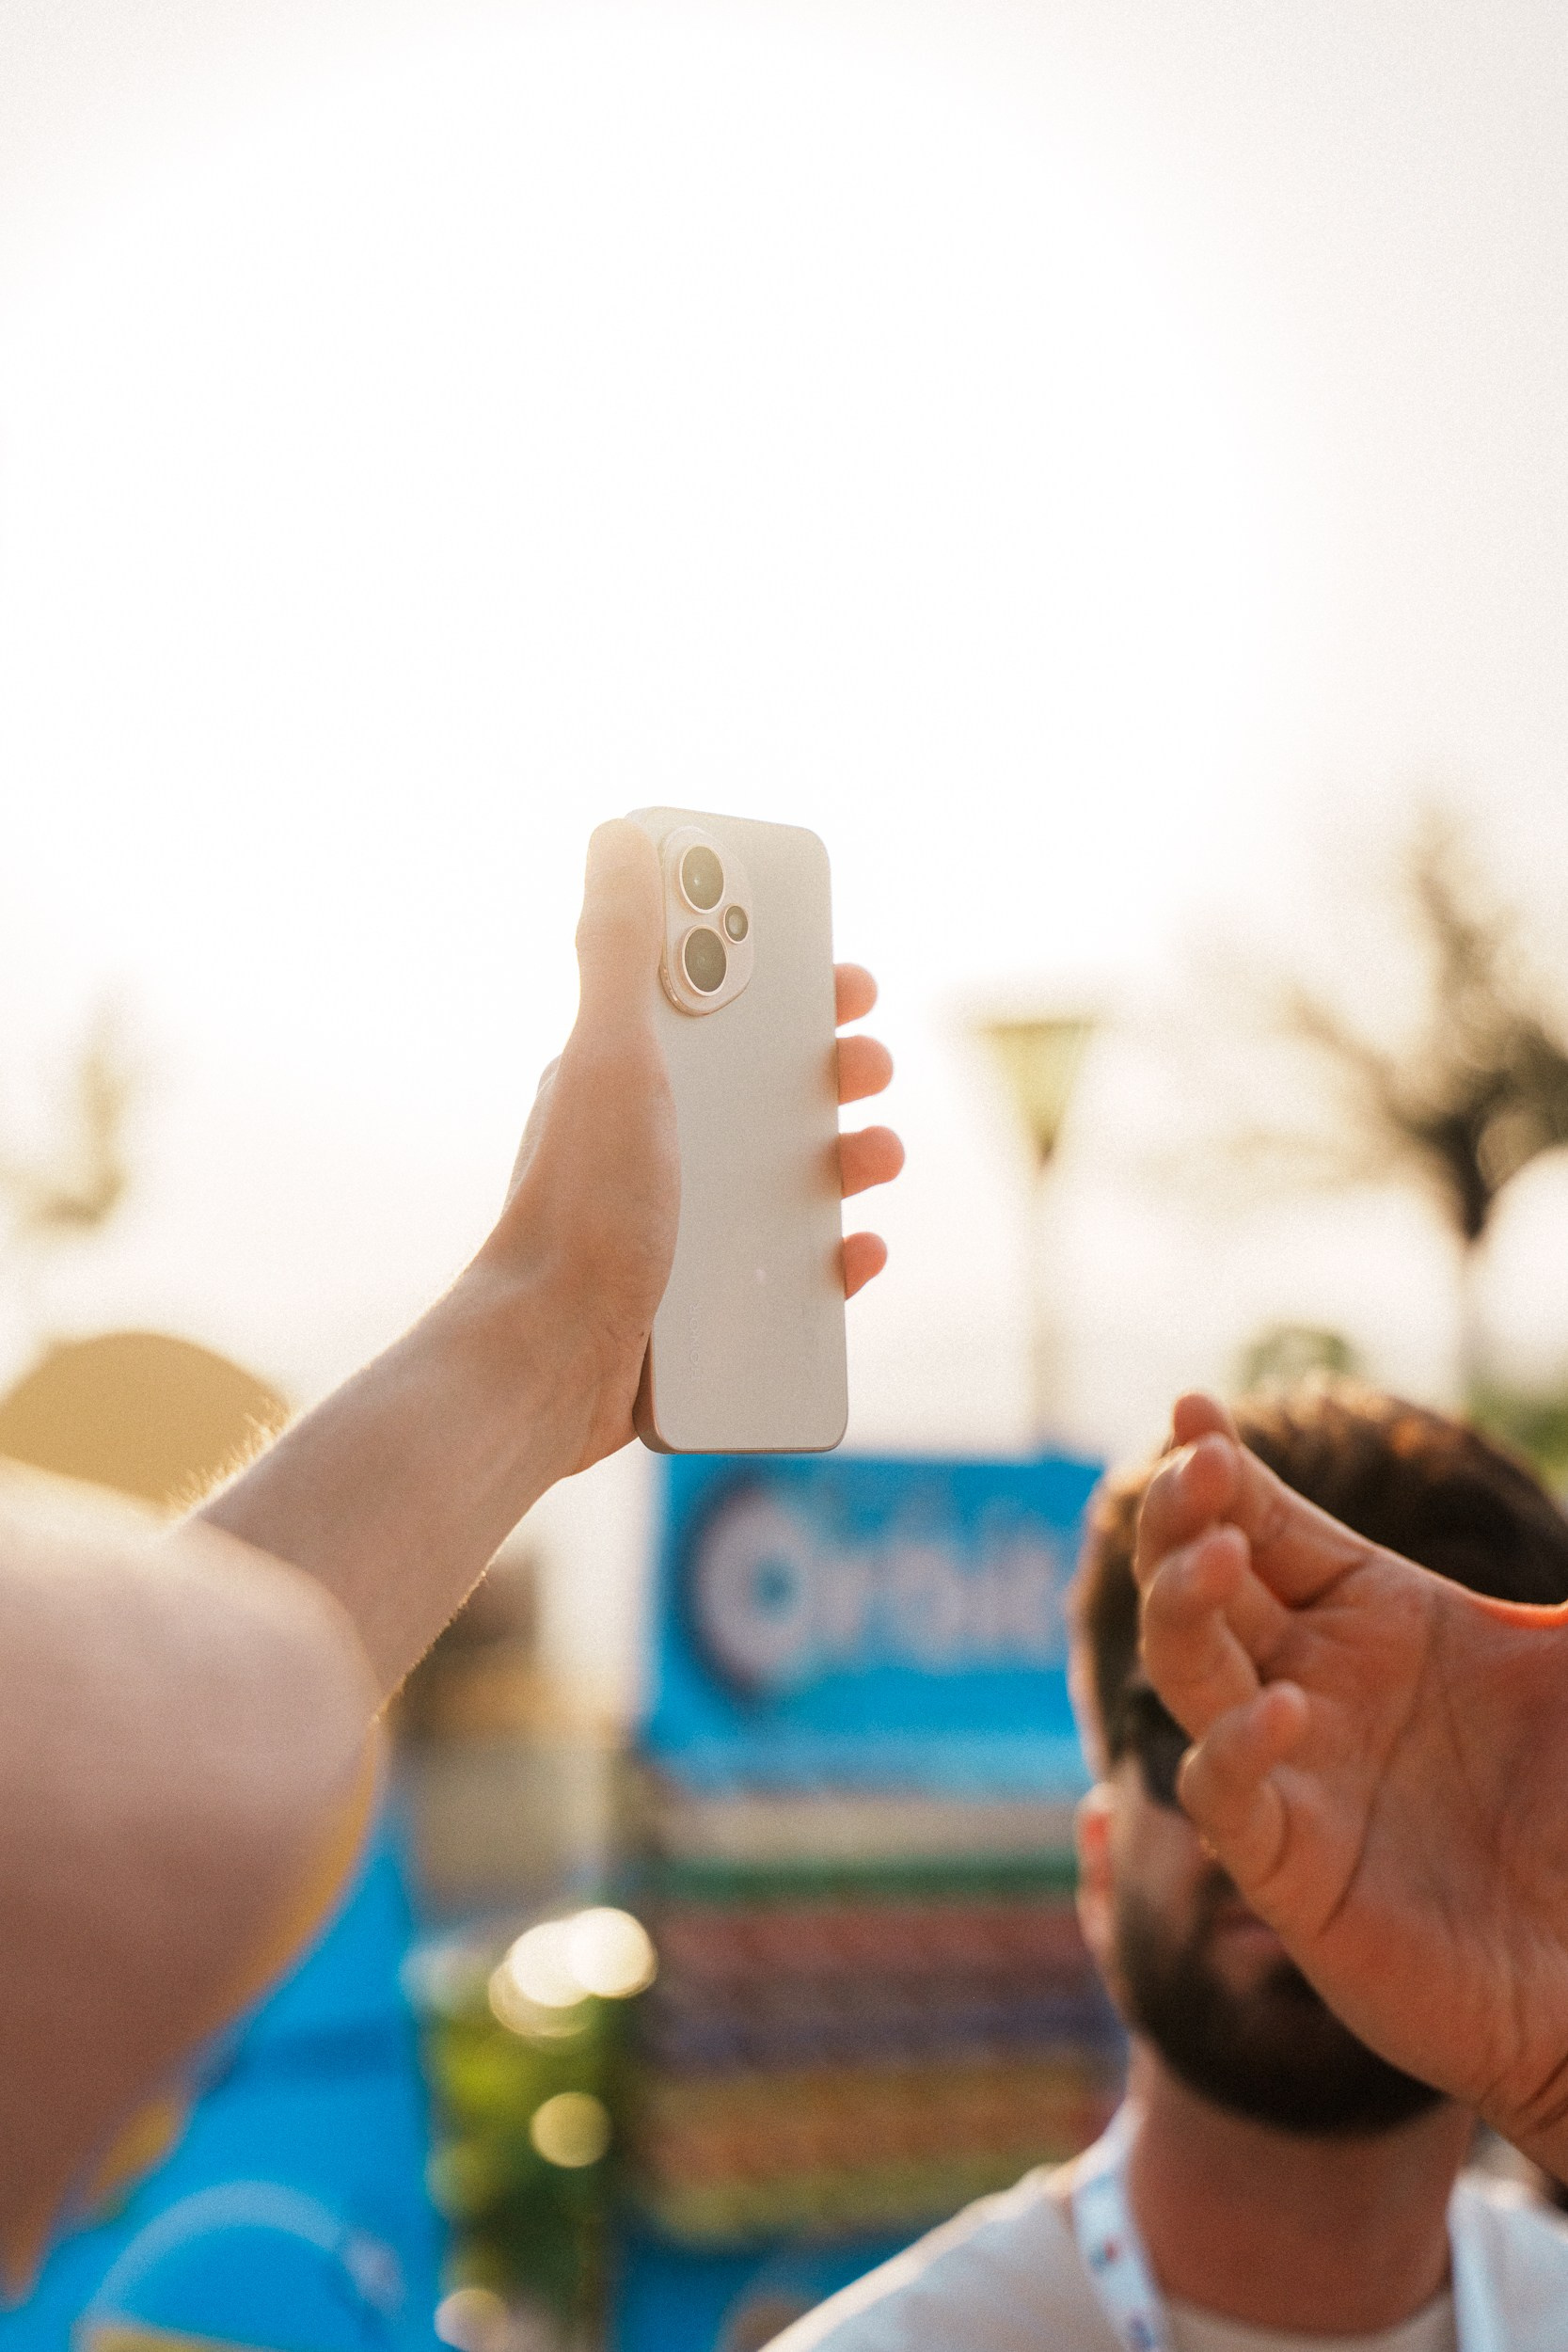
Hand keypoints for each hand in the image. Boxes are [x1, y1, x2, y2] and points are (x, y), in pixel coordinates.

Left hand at [481, 820, 902, 1476]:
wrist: (549, 1362)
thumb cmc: (578, 1207)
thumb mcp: (609, 1061)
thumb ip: (622, 950)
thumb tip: (620, 833)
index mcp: (633, 1082)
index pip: (720, 1009)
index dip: (787, 982)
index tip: (842, 975)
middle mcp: (657, 1147)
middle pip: (766, 1093)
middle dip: (829, 1071)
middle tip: (867, 1066)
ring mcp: (681, 1227)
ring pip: (787, 1181)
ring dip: (847, 1159)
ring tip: (878, 1158)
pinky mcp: (702, 1307)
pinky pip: (788, 1276)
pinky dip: (831, 1260)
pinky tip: (856, 1254)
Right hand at [1133, 1392, 1567, 2175]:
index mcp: (1364, 1616)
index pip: (1264, 1517)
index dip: (1221, 1464)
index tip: (1194, 1406)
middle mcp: (1307, 1680)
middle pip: (1198, 1579)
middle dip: (1180, 1518)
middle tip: (1195, 1467)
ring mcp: (1289, 1771)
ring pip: (1185, 1671)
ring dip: (1179, 1607)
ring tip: (1216, 1558)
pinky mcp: (1289, 1866)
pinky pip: (1224, 1798)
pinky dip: (1237, 1749)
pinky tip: (1284, 1710)